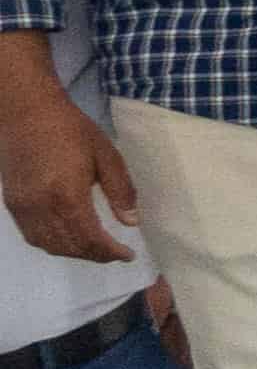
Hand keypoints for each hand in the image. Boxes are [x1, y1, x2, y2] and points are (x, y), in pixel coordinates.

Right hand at [0, 82, 136, 265]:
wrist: (26, 112)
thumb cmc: (70, 130)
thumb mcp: (107, 155)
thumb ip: (120, 191)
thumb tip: (131, 221)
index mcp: (66, 196)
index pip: (89, 239)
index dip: (110, 253)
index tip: (127, 255)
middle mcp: (40, 208)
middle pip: (68, 246)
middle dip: (95, 255)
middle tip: (115, 254)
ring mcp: (22, 207)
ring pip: (48, 245)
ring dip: (74, 253)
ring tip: (95, 248)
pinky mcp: (13, 203)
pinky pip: (32, 235)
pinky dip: (52, 244)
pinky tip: (68, 238)